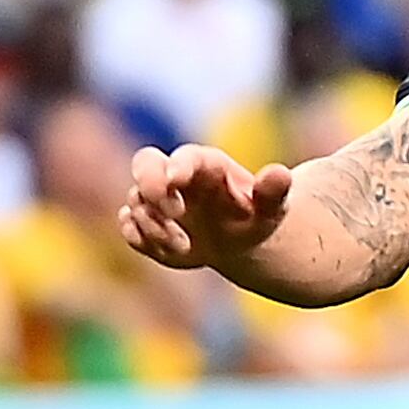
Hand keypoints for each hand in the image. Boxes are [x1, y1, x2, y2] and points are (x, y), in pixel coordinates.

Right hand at [120, 144, 296, 273]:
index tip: (175, 180)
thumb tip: (279, 174)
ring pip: (136, 202)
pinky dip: (141, 239)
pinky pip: (128, 227)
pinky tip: (169, 250)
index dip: (176, 166)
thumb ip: (273, 191)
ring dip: (155, 227)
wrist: (241, 239)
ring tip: (186, 246)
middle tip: (174, 213)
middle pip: (144, 163)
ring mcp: (156, 199)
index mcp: (204, 165)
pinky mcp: (146, 224)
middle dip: (150, 185)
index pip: (183, 157)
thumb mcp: (272, 207)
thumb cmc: (257, 216)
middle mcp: (175, 175)